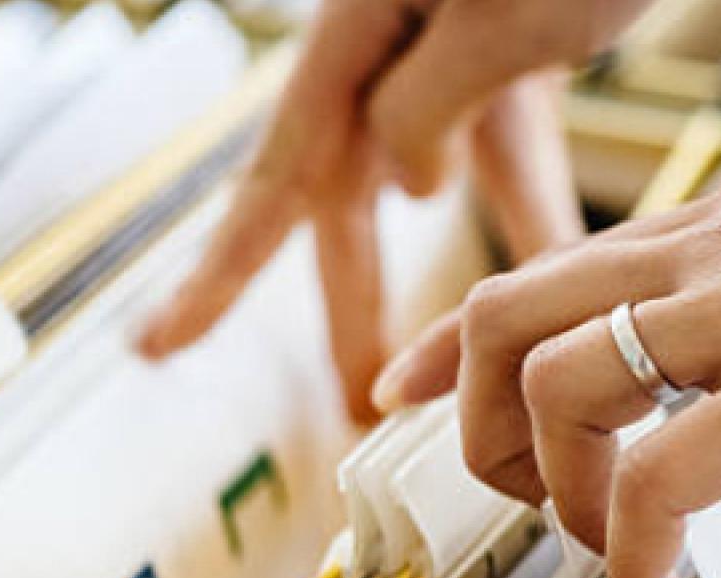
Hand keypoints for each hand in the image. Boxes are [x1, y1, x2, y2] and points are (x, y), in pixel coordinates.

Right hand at [135, 0, 658, 423]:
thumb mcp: (496, 29)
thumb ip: (429, 111)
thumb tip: (401, 182)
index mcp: (358, 34)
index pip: (278, 174)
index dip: (224, 272)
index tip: (166, 343)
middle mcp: (395, 47)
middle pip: (350, 198)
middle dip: (356, 302)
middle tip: (358, 397)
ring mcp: (456, 51)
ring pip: (432, 185)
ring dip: (444, 267)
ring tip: (434, 358)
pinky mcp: (518, 52)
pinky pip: (513, 151)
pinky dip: (532, 212)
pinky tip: (554, 267)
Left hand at [374, 88, 720, 577]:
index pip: (543, 269)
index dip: (448, 338)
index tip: (403, 388)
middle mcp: (711, 256)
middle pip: (508, 316)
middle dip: (478, 420)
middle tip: (525, 492)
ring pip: (559, 387)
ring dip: (560, 490)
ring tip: (611, 546)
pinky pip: (664, 475)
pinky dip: (635, 550)